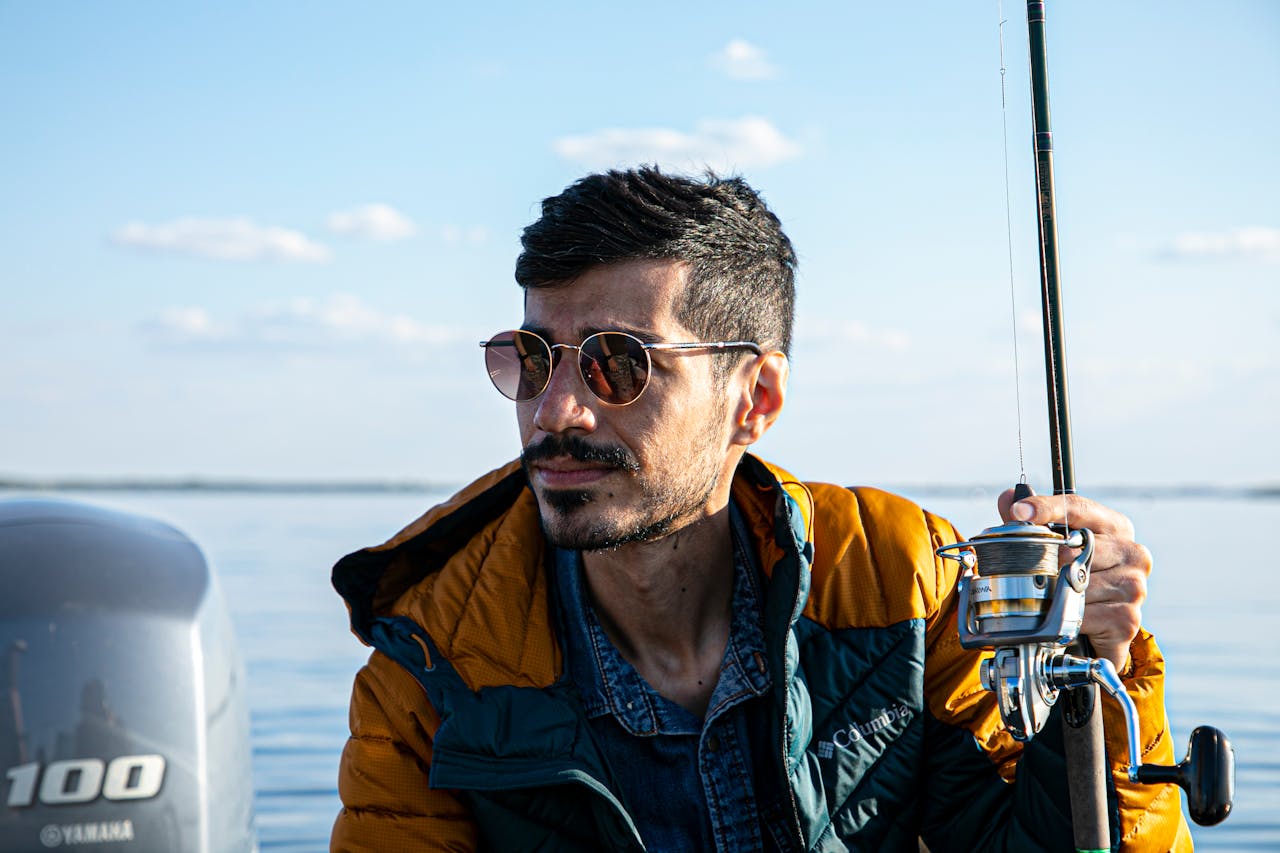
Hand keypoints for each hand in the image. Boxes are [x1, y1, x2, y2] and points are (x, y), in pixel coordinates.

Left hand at [996, 489, 1151, 672]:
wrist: (1101, 628)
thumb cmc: (1076, 576)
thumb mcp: (1055, 546)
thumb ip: (1032, 523)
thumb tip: (1008, 498)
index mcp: (1116, 527)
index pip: (1077, 508)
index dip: (1046, 508)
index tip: (1019, 510)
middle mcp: (1133, 553)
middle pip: (1076, 550)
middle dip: (1049, 562)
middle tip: (1032, 572)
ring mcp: (1134, 586)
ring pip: (1077, 585)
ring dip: (1056, 596)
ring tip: (1051, 601)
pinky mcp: (1127, 619)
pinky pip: (1083, 615)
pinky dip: (1067, 619)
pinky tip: (1067, 619)